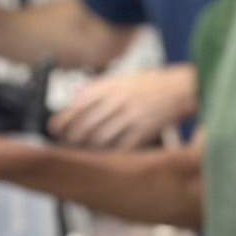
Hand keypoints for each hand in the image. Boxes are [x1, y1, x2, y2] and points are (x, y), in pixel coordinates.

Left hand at [49, 65, 197, 148]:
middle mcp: (118, 101)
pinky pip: (122, 147)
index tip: (55, 130)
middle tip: (67, 145)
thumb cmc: (149, 84)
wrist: (180, 87)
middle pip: (85, 126)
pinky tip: (107, 156)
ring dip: (89, 148)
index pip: (77, 106)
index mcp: (109, 87)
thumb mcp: (120, 79)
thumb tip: (74, 101)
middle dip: (72, 139)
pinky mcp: (144, 130)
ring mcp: (131, 116)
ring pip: (101, 139)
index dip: (62, 121)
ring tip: (85, 152)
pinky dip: (111, 153)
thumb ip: (97, 90)